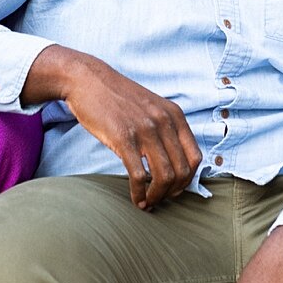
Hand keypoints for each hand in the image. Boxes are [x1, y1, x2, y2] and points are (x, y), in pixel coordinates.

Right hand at [21, 48, 200, 209]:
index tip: (176, 189)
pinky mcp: (123, 138)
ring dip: (157, 196)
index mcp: (174, 115)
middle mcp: (164, 122)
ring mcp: (144, 130)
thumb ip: (165, 128)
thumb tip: (173, 161)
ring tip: (148, 203)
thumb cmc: (117, 97)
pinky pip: (139, 175)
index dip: (188, 179)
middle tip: (161, 199)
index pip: (195, 157)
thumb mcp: (151, 106)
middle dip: (173, 192)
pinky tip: (136, 198)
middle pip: (182, 171)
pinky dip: (139, 194)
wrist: (87, 80)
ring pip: (164, 176)